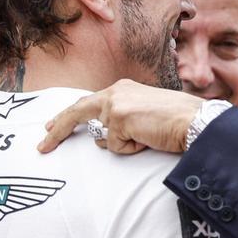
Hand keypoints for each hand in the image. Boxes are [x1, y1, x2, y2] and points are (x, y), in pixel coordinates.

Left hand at [37, 78, 202, 154]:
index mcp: (122, 89)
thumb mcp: (143, 117)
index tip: (52, 126)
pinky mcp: (119, 118)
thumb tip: (101, 140)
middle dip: (59, 129)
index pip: (88, 103)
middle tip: (43, 144)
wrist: (194, 121)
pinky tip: (148, 138)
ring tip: (149, 135)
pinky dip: (131, 148)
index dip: (68, 116)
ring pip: (105, 137)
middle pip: (78, 111)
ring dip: (125, 144)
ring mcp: (116, 104)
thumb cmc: (176, 121)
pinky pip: (116, 146)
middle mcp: (116, 92)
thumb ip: (120, 123)